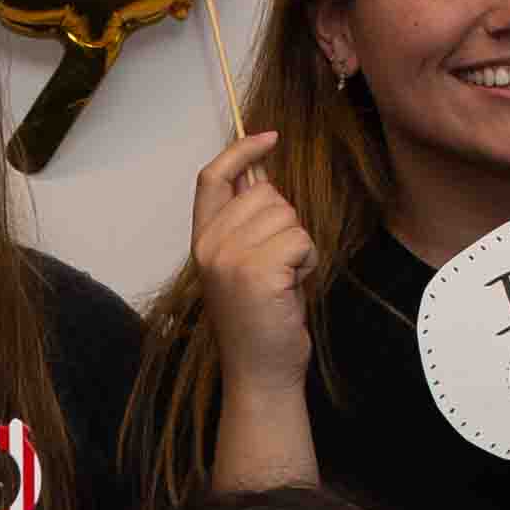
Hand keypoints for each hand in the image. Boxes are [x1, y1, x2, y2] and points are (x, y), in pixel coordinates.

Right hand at [188, 133, 318, 405]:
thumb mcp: (242, 264)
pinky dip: (307, 262)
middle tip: (278, 265)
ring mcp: (231, 258)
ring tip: (284, 279)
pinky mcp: (258, 271)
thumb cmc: (259, 320)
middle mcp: (210, 245)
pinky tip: (292, 289)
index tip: (269, 137)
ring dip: (299, 245)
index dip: (241, 150)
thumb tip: (260, 174)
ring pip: (287, 215)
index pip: (212, 177)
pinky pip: (300, 239)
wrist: (260, 372)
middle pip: (264, 193)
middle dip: (285, 222)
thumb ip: (245, 222)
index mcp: (201, 241)